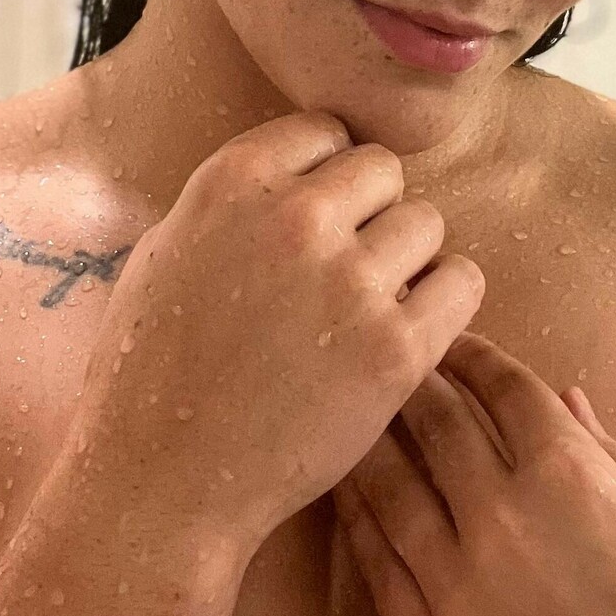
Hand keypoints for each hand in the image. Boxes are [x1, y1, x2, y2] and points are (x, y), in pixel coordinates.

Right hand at [75, 113, 483, 550]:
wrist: (161, 483)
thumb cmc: (152, 372)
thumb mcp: (167, 252)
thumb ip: (237, 203)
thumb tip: (301, 171)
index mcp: (232, 182)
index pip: (326, 132)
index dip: (325, 179)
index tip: (314, 225)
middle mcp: (295, 218)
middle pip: (384, 171)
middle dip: (370, 216)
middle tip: (342, 273)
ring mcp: (350, 282)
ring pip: (428, 224)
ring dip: (407, 261)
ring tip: (367, 310)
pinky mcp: (396, 348)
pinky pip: (463, 284)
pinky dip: (445, 305)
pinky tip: (409, 333)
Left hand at [333, 331, 615, 615]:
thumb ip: (614, 453)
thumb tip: (565, 397)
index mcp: (573, 475)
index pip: (502, 386)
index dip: (475, 354)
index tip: (456, 339)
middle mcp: (502, 521)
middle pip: (434, 423)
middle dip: (413, 381)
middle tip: (390, 357)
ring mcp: (458, 591)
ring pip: (387, 488)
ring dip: (370, 440)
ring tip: (354, 413)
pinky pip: (378, 567)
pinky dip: (359, 520)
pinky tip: (350, 496)